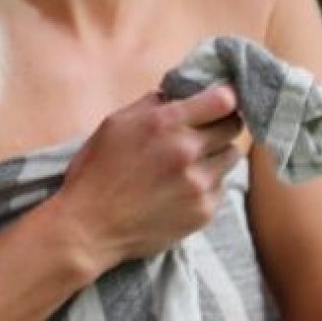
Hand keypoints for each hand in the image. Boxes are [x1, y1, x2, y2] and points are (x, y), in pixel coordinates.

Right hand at [48, 82, 247, 271]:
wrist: (89, 227)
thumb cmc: (96, 172)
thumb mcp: (115, 124)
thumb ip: (151, 104)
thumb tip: (177, 93)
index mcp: (165, 123)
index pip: (223, 100)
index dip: (225, 98)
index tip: (219, 103)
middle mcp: (186, 151)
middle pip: (233, 126)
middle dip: (221, 124)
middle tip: (207, 131)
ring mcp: (198, 183)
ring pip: (231, 156)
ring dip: (217, 155)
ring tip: (191, 163)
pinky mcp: (203, 210)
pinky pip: (220, 187)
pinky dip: (208, 184)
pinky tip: (181, 189)